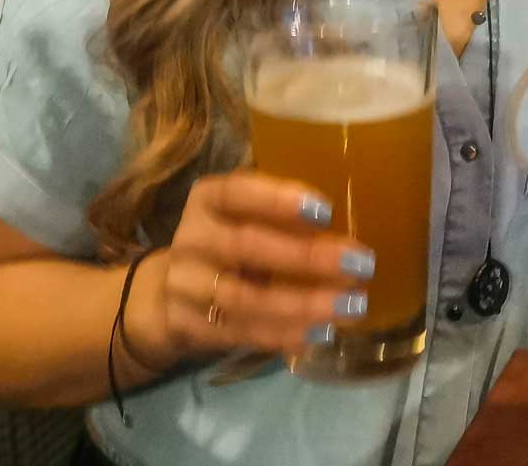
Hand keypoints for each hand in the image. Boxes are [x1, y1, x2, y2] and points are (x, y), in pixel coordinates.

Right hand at [127, 171, 375, 361]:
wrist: (168, 293)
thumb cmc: (225, 240)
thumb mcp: (240, 217)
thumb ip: (280, 217)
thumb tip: (351, 223)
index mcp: (207, 199)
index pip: (237, 191)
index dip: (278, 199)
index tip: (326, 211)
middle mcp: (192, 238)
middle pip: (246, 246)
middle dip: (307, 256)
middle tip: (360, 263)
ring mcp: (186, 286)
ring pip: (245, 298)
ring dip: (302, 304)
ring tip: (350, 306)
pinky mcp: (190, 326)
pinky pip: (241, 333)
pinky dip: (283, 335)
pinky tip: (320, 333)